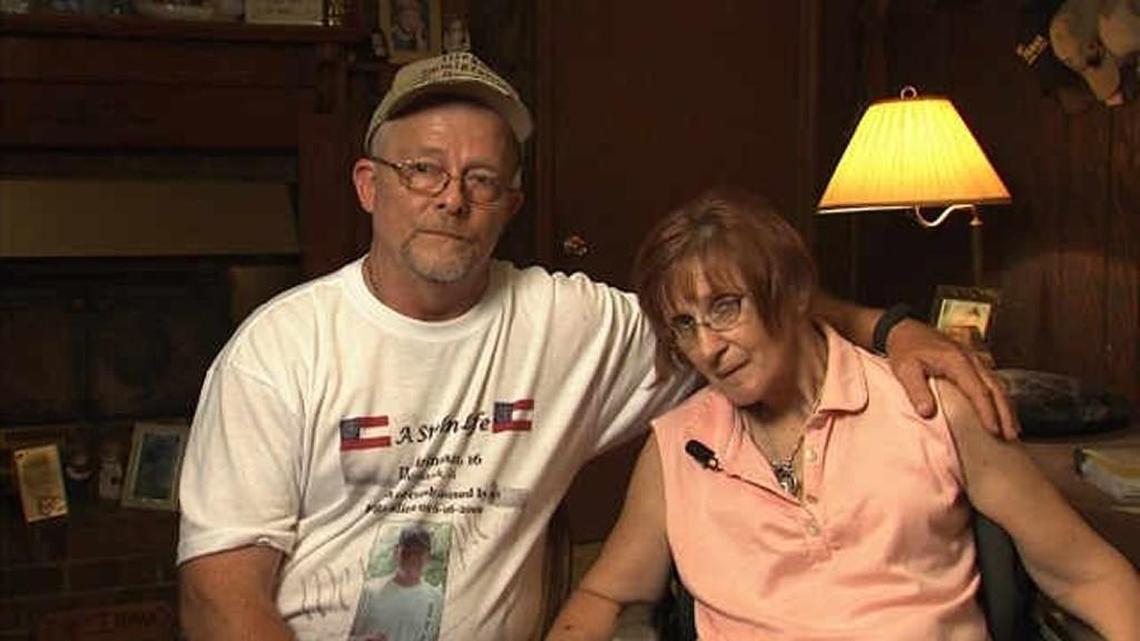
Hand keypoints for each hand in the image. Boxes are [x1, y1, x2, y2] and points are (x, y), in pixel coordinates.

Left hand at [885, 318, 1017, 439]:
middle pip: (996, 388)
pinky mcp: (973, 363)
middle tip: (1011, 436)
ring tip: (1013, 430)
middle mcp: (971, 359)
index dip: (987, 412)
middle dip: (1005, 413)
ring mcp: (974, 360)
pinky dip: (1000, 398)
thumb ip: (916, 390)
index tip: (994, 431)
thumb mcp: (904, 369)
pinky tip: (1002, 412)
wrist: (906, 329)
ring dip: (1007, 407)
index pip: (978, 390)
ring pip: (998, 385)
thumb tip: (927, 413)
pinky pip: (992, 381)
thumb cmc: (905, 349)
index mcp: (957, 361)